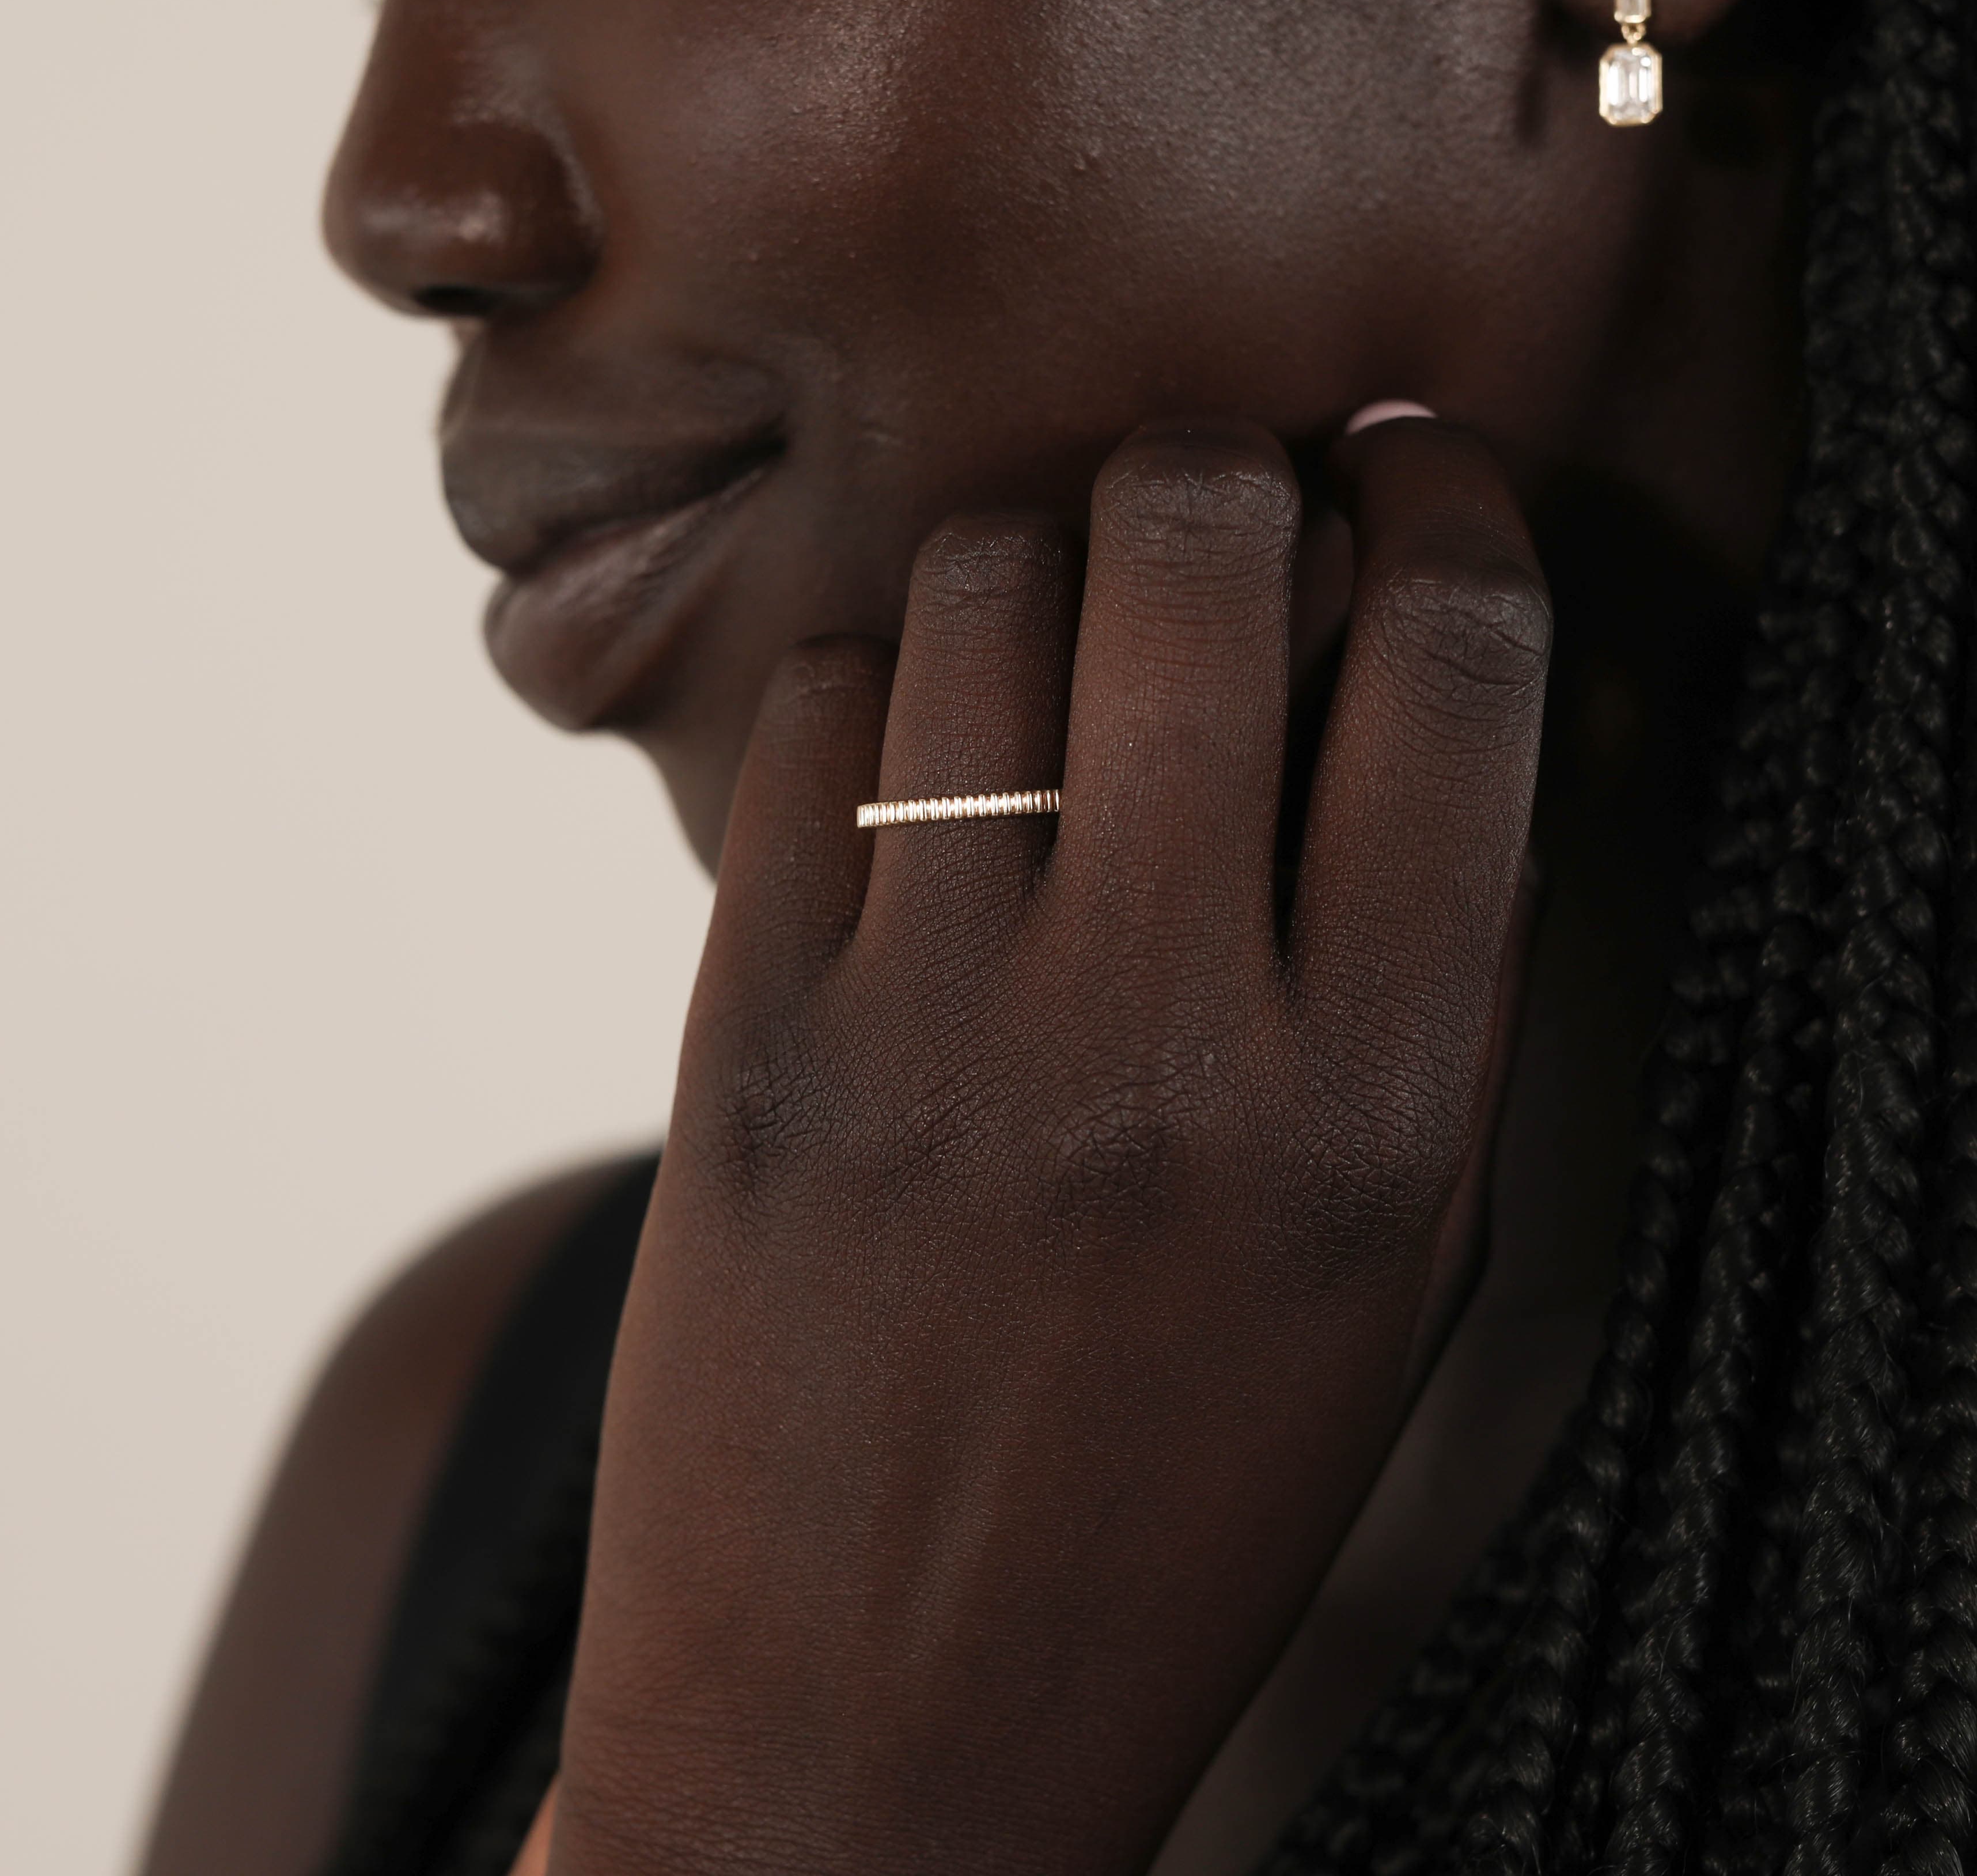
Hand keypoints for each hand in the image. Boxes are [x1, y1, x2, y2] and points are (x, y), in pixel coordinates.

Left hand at [552, 416, 1549, 1875]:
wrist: (865, 1736)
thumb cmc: (1167, 1496)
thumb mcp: (1384, 1271)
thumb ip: (1429, 966)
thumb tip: (1409, 658)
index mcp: (1383, 1106)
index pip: (1457, 660)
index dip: (1444, 501)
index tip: (1405, 468)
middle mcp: (1167, 1035)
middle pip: (1200, 546)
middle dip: (1217, 470)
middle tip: (1208, 510)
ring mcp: (936, 1023)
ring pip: (984, 582)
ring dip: (1034, 552)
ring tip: (1048, 637)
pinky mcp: (748, 1033)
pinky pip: (818, 713)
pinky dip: (873, 687)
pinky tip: (905, 776)